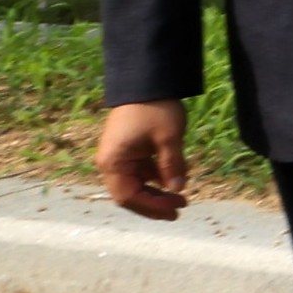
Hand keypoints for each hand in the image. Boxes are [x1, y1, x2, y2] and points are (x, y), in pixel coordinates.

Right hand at [99, 101, 189, 219]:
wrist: (147, 82)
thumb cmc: (155, 109)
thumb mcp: (168, 138)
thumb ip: (172, 166)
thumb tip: (178, 190)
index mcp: (112, 162)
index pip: (128, 196)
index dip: (151, 206)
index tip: (174, 209)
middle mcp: (111, 163)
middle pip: (129, 194)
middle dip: (153, 204)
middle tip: (179, 210)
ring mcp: (119, 157)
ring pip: (136, 185)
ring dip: (156, 193)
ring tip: (181, 199)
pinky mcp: (129, 151)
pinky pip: (141, 172)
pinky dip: (157, 179)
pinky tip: (175, 181)